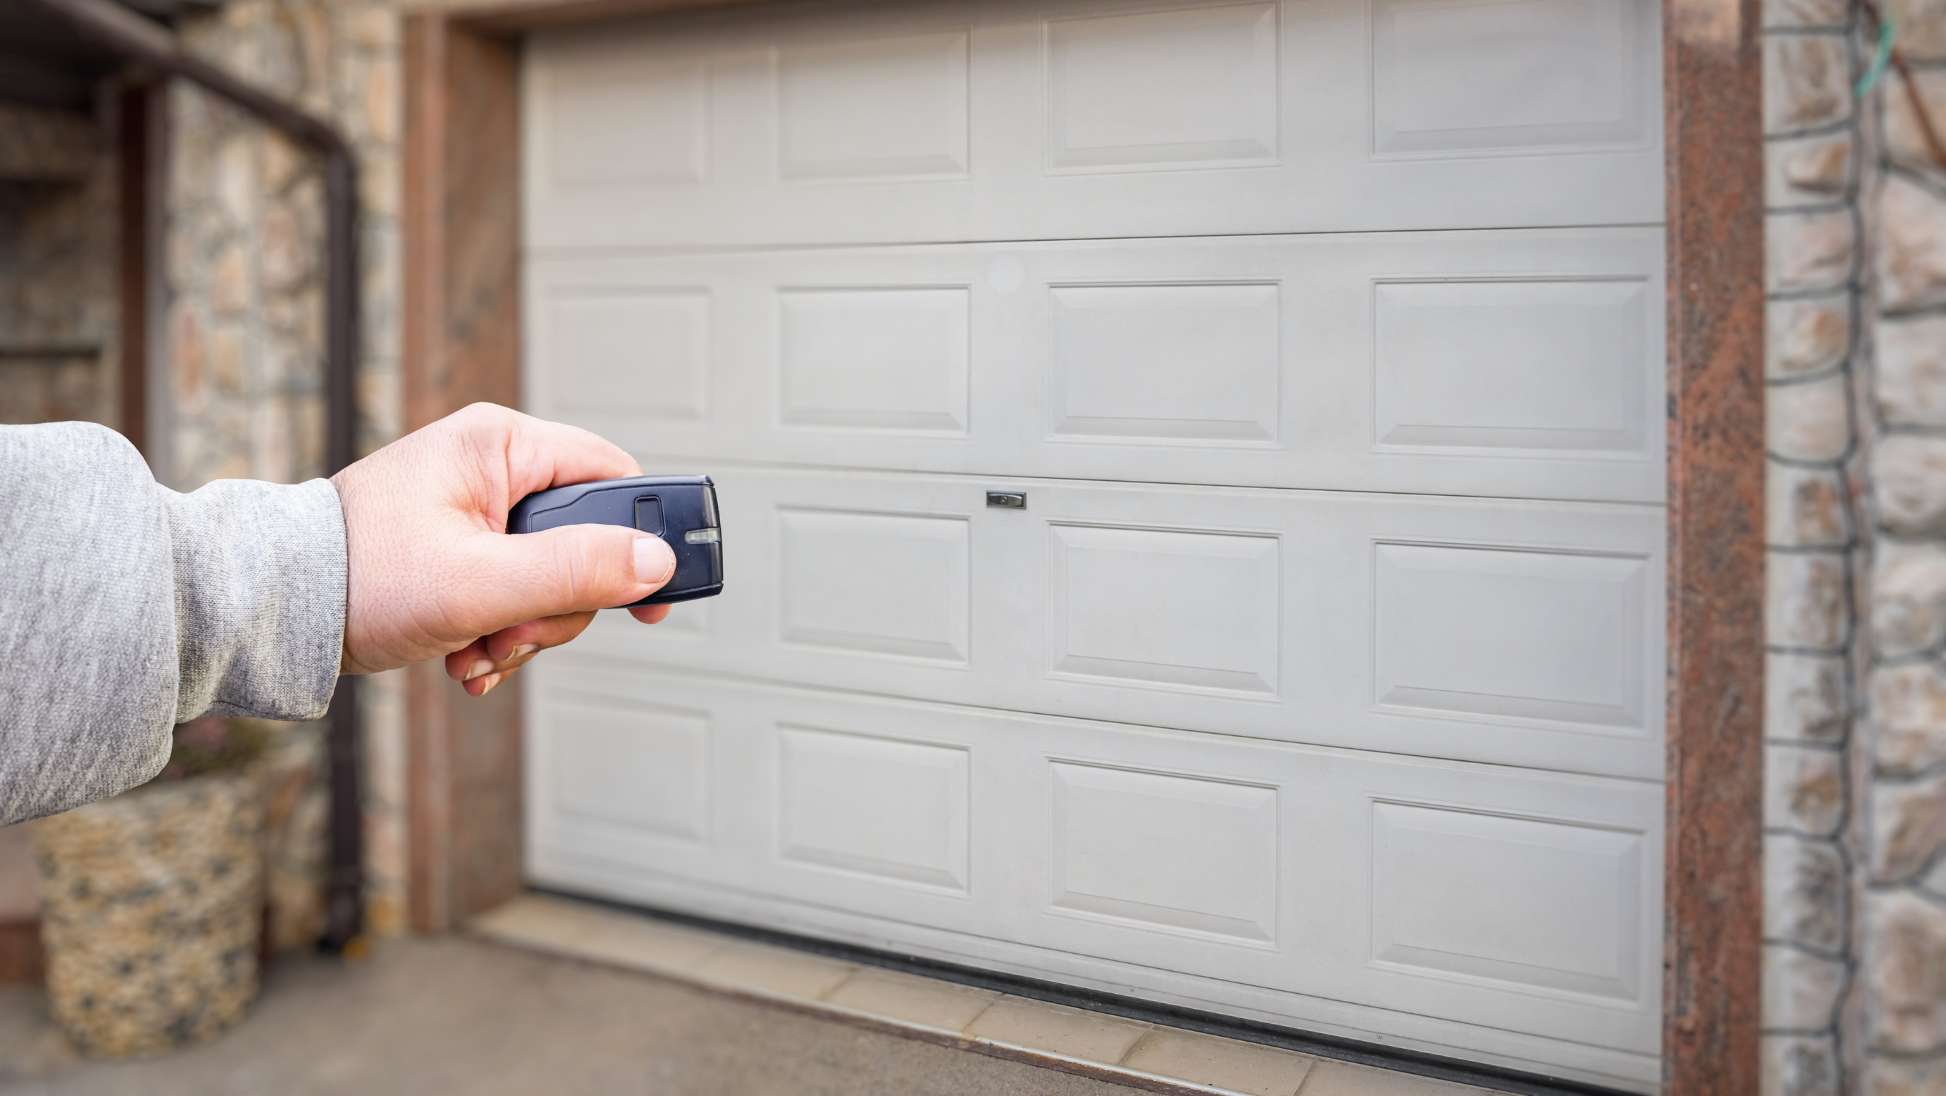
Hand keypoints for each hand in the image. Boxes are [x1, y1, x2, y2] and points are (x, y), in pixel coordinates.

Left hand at [330, 403, 674, 694]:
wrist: (272, 612)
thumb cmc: (356, 577)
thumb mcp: (480, 582)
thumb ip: (575, 570)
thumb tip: (656, 562)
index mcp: (500, 444)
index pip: (613, 477)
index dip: (642, 538)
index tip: (653, 597)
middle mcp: (492, 466)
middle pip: (584, 540)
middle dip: (558, 605)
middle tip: (515, 633)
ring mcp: (475, 509)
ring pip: (551, 577)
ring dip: (525, 630)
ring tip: (478, 649)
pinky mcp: (460, 547)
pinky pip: (515, 592)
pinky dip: (499, 632)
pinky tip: (466, 654)